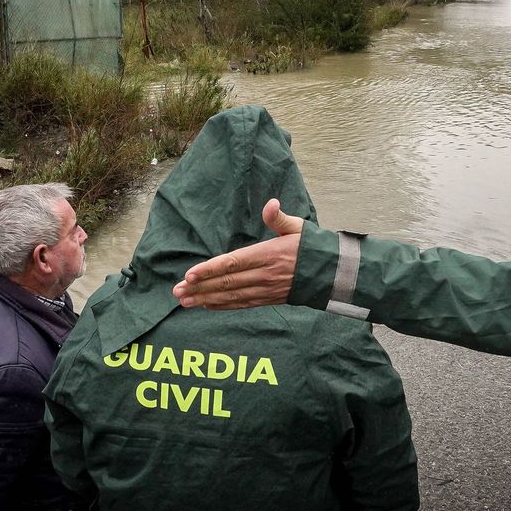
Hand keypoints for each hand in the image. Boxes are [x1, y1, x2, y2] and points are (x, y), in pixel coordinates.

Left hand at [173, 199, 302, 309]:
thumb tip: (270, 204)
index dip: (210, 270)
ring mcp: (265, 290)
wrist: (332, 274)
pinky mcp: (268, 299)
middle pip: (227, 283)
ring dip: (206, 299)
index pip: (233, 263)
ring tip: (184, 301)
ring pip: (231, 296)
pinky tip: (206, 305)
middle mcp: (264, 275)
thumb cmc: (312, 247)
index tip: (190, 274)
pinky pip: (241, 304)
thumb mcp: (298, 227)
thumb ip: (279, 218)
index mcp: (268, 255)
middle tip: (178, 291)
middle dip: (200, 288)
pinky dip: (222, 306)